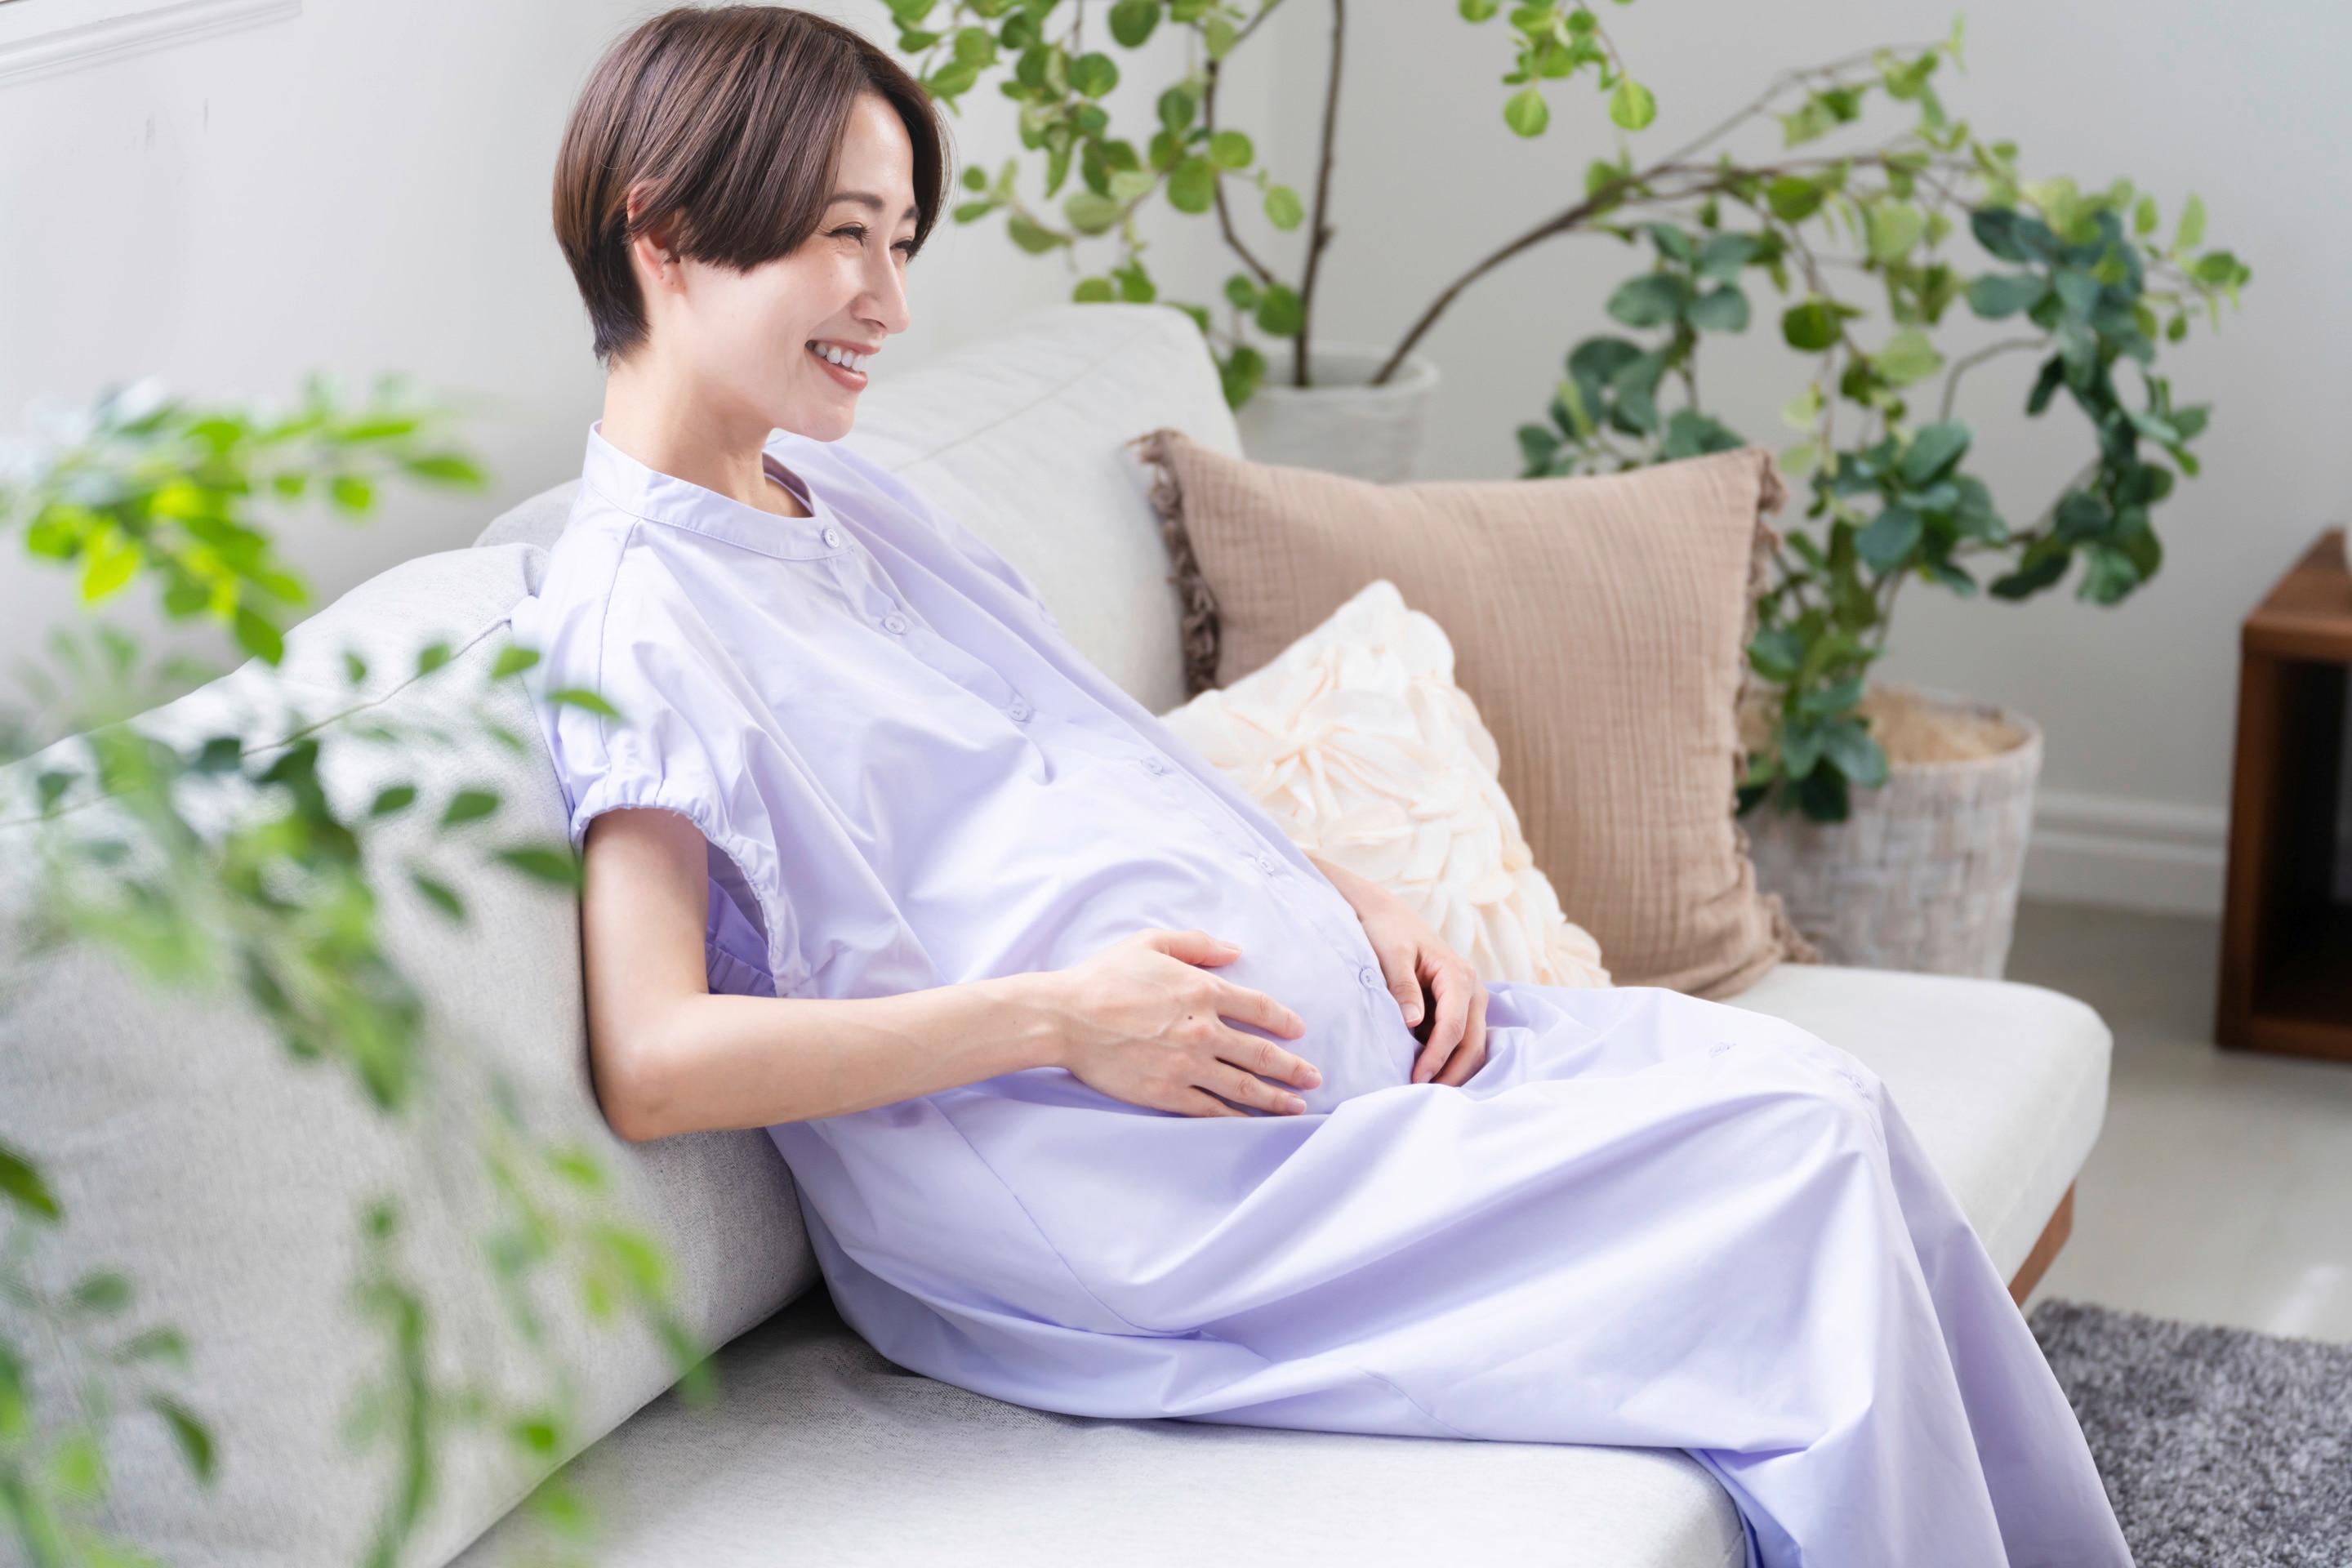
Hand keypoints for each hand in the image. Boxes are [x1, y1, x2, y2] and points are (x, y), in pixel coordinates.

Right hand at [1039, 929, 1318, 1117]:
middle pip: (1261, 1053)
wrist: (1065, 1018)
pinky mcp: (1167, 1093)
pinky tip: (1252, 1123)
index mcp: (1202, 990)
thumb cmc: (1104, 976)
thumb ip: (1197, 944)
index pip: (1259, 1007)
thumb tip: (1236, 951)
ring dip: (1275, 1098)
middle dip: (1293, 1068)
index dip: (1284, 1020)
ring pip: (1243, 1087)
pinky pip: (1211, 1110)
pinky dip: (1236, 1118)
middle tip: (1314, 1077)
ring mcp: (1187, 1066)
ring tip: (1297, 1106)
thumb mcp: (1150, 942)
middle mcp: (1203, 1030)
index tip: (1299, 1031)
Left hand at [1310, 856, 1488, 1086]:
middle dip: (1452, 1073)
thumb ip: (1402, 986)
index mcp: (1458, 974)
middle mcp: (1472, 988)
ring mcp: (1469, 999)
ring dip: (1453, 1070)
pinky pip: (1461, 1040)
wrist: (1386, 914)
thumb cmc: (1386, 931)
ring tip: (1427, 1093)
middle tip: (1424, 1098)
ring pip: (1472, 1046)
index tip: (1416, 1079)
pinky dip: (1449, 1060)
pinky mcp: (1459, 1008)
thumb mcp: (1390, 954)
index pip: (1454, 1027)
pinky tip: (1428, 1076)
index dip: (1437, 1056)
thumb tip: (1413, 1023)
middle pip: (1472, 1043)